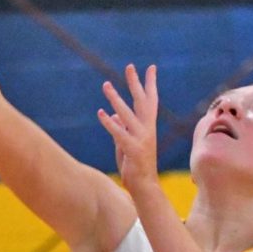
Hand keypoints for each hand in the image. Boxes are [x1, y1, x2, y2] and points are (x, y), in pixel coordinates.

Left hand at [98, 64, 158, 191]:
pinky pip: (118, 132)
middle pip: (142, 101)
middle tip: (129, 66)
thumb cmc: (135, 164)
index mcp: (148, 126)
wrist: (144, 185)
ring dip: (116, 98)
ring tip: (106, 84)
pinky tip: (101, 112)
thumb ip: (120, 128)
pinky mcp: (132, 148)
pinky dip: (109, 122)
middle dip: (135, 83)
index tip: (151, 67)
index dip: (150, 84)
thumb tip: (113, 115)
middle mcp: (147, 129)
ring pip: (127, 114)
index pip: (150, 100)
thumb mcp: (126, 143)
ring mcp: (141, 138)